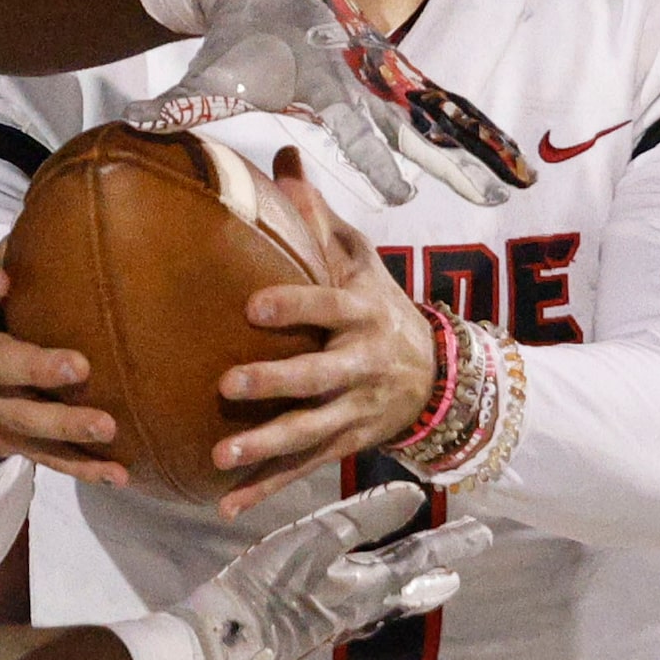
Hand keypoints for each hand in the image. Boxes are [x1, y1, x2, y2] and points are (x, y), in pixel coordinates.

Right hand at [0, 263, 131, 486]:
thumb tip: (54, 211)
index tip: (1, 274)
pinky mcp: (7, 445)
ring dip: (67, 427)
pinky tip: (118, 473)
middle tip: (79, 367)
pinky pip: (46, 460)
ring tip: (108, 426)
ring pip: (24, 422)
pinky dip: (82, 468)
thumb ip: (12, 267)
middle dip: (36, 369)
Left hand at [121, 0, 533, 207]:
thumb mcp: (205, 75)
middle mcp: (361, 77)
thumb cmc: (232, 36)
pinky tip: (500, 160)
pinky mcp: (390, 70)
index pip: (353, 130)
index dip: (373, 162)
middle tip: (491, 197)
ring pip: (436, 114)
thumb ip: (173, 106)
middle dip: (452, 160)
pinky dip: (469, 128)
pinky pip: (435, 104)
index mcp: (321, 83)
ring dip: (476, 147)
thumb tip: (131, 125)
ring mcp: (382, 71)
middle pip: (413, 126)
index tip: (400, 194)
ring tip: (517, 181)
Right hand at [159, 482, 491, 659]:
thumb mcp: (317, 538)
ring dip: (411, 591)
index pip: (421, 557)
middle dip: (435, 573)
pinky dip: (377, 601)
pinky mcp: (313, 628)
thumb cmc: (270, 585)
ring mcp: (338, 622)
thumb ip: (365, 516)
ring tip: (425, 586)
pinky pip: (362, 612)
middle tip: (458, 570)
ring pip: (388, 603)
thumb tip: (415, 495)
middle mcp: (362, 609)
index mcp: (369, 585)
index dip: (452, 543)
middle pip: (409, 587)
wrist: (227, 641)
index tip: (483, 532)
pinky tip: (362, 601)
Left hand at [211, 148, 440, 517]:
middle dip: (276, 384)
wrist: (440, 377)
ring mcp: (354, 411)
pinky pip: (302, 470)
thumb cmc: (381, 304)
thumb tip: (282, 154)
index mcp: (362, 313)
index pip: (327, 306)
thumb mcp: (359, 259)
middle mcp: (361, 365)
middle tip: (226, 385)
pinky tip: (227, 505)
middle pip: (318, 378)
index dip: (294, 306)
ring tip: (219, 457)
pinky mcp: (344, 446)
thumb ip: (316, 216)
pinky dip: (266, 489)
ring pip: (309, 433)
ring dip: (265, 447)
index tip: (251, 306)